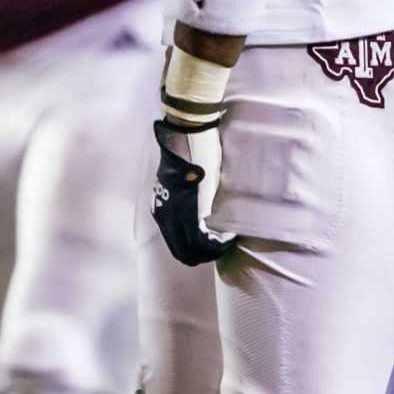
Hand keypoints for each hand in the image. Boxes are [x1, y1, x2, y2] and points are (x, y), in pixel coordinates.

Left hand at [151, 118, 236, 265]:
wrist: (185, 138)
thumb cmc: (188, 154)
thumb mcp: (184, 183)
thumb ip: (188, 201)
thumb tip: (204, 212)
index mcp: (162, 210)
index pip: (177, 244)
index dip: (198, 249)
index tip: (215, 241)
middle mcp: (164, 217)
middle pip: (184, 253)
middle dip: (207, 255)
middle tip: (225, 245)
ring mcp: (175, 216)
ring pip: (194, 251)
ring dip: (215, 251)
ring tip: (230, 239)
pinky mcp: (190, 212)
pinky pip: (204, 242)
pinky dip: (220, 243)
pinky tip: (232, 235)